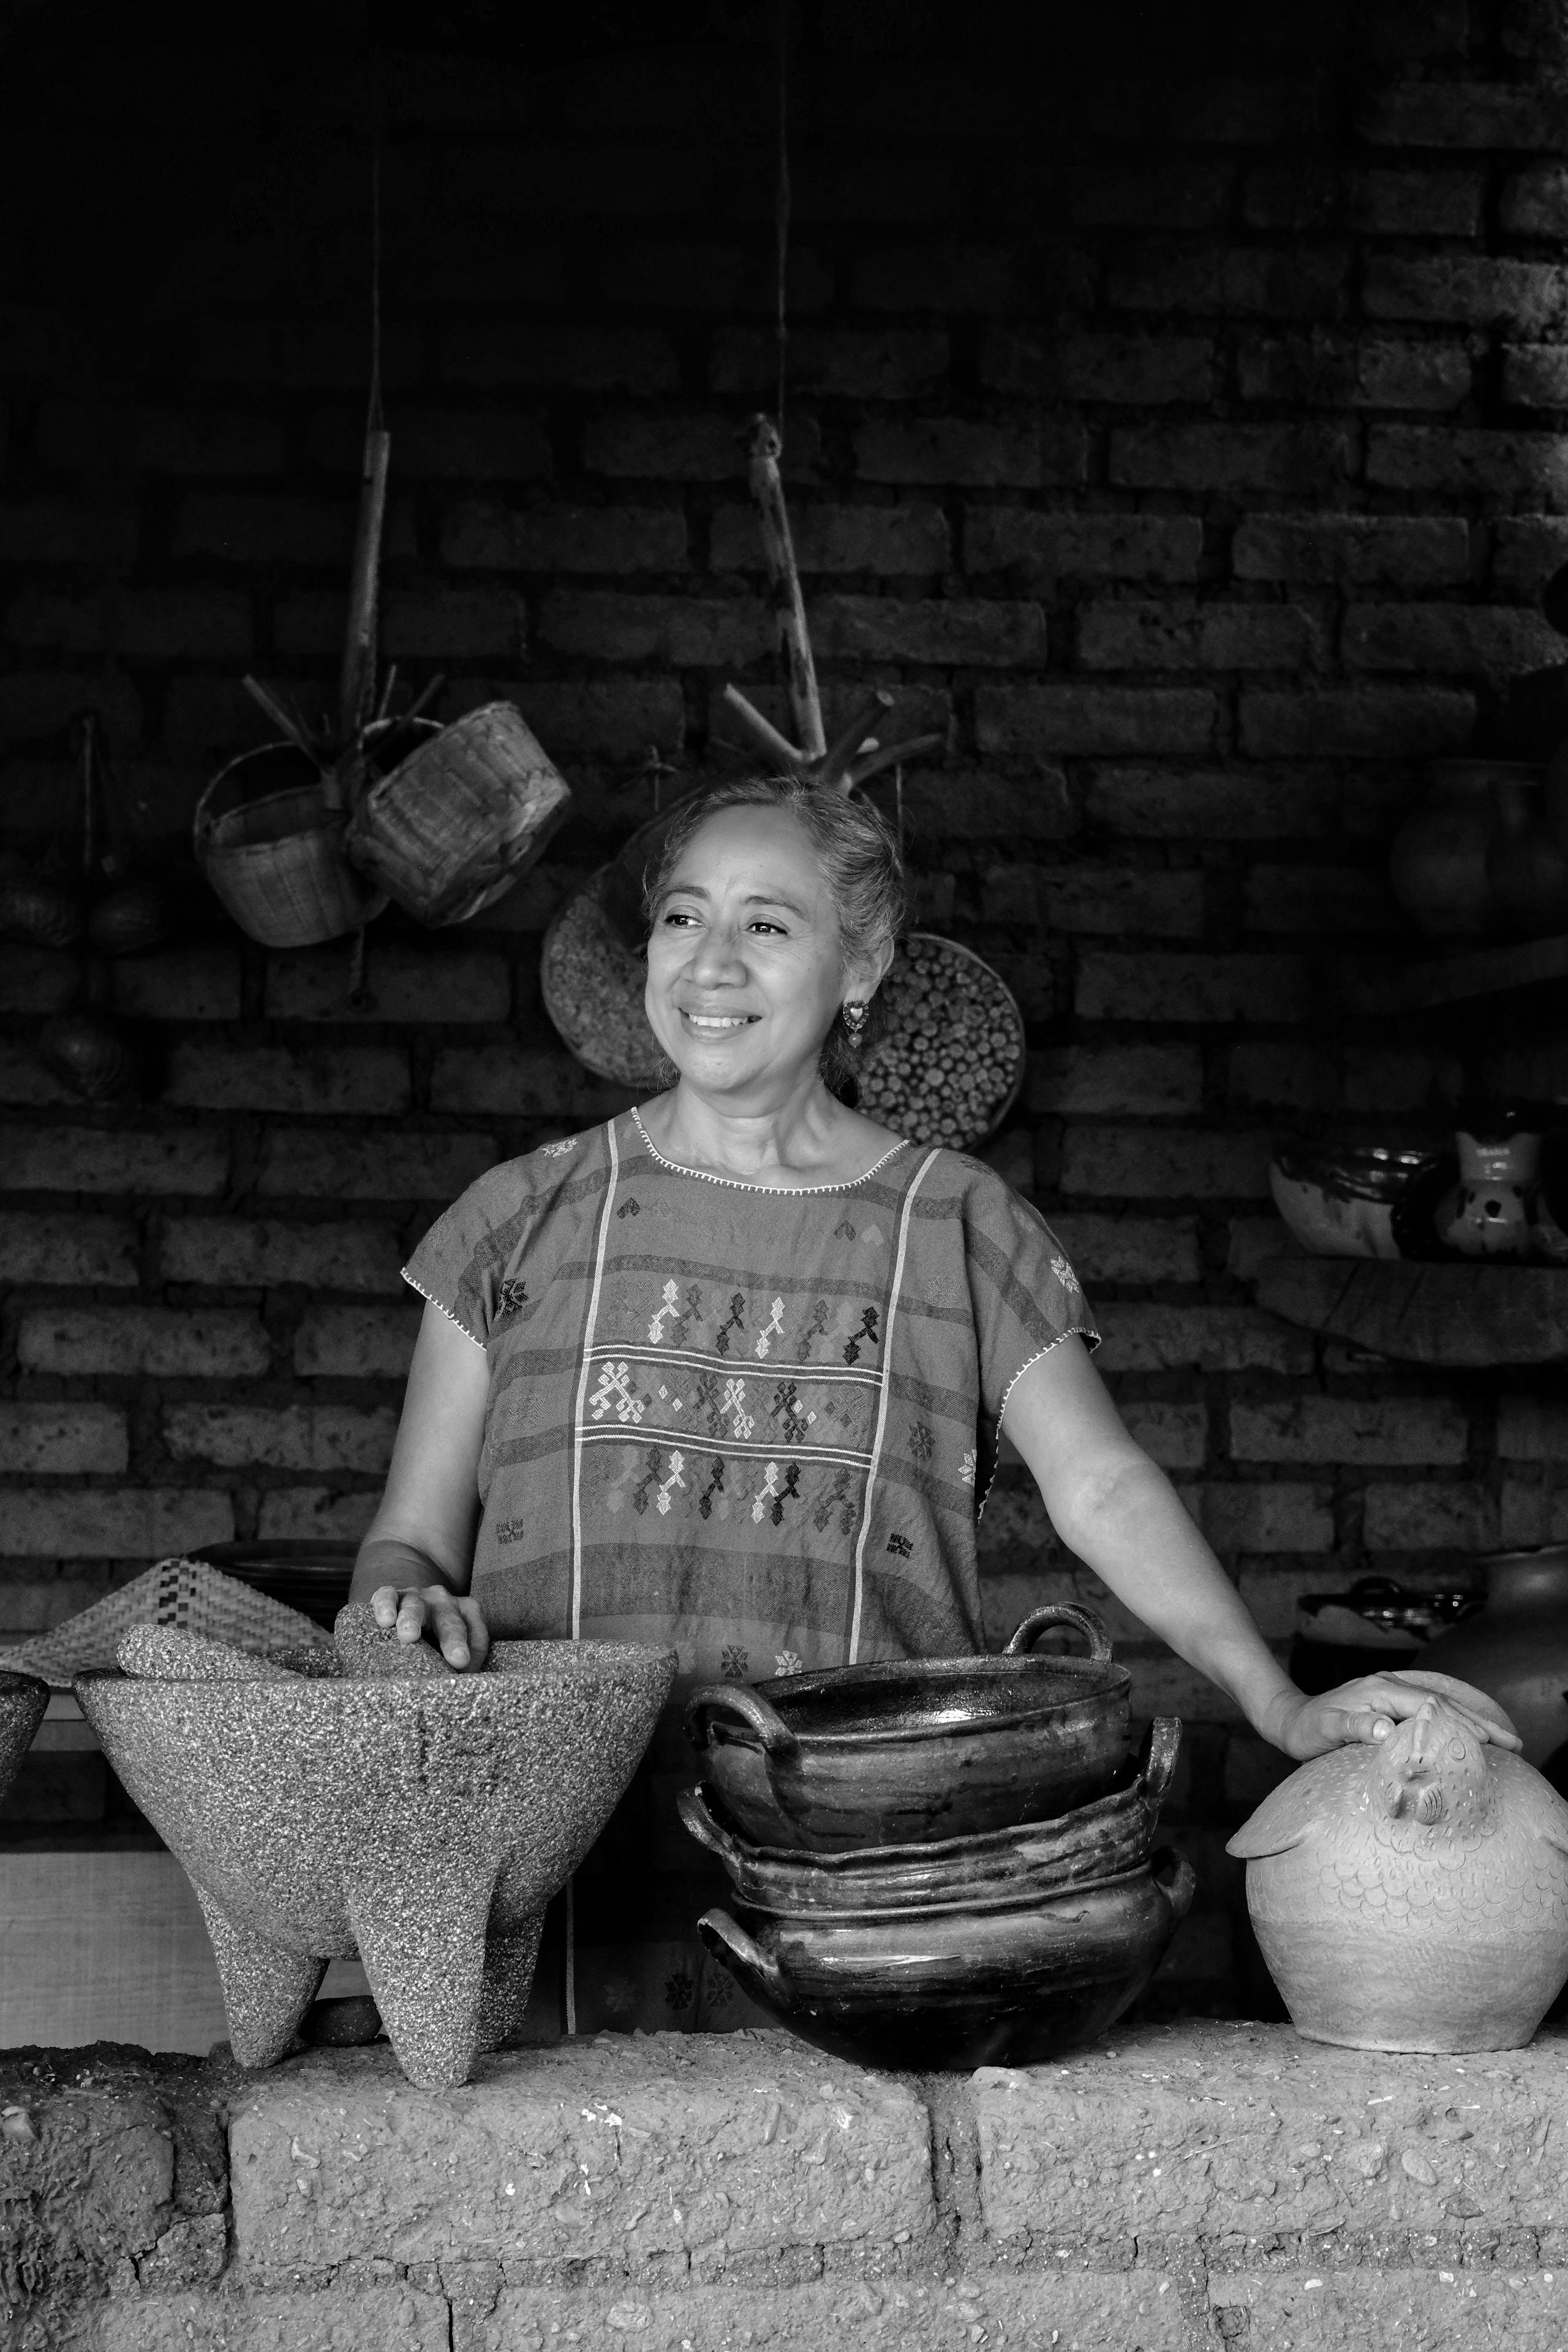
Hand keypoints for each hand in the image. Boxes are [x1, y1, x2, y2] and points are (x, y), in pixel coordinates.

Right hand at [370, 1583, 489, 1671]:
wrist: (406, 1613)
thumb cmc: (433, 1640)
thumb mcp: (449, 1650)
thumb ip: (457, 1666)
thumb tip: (456, 1690)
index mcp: (466, 1612)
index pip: (476, 1633)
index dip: (476, 1653)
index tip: (468, 1672)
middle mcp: (444, 1601)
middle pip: (450, 1621)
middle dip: (454, 1640)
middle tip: (459, 1659)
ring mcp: (417, 1596)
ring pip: (416, 1606)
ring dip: (412, 1620)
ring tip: (409, 1636)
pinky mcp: (391, 1595)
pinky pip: (387, 1596)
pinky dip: (386, 1606)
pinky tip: (385, 1620)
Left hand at [1264, 1673, 1522, 1760]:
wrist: (1289, 1718)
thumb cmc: (1307, 1729)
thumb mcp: (1326, 1729)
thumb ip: (1354, 1726)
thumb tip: (1385, 1728)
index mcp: (1381, 1690)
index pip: (1432, 1706)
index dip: (1460, 1723)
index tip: (1487, 1741)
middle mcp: (1390, 1686)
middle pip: (1443, 1703)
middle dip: (1478, 1722)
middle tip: (1512, 1743)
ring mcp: (1391, 1693)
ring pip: (1440, 1706)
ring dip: (1470, 1722)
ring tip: (1502, 1740)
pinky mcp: (1389, 1703)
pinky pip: (1429, 1711)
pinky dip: (1452, 1722)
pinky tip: (1466, 1734)